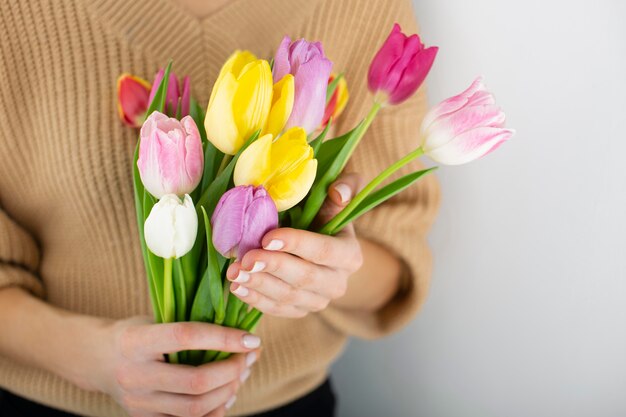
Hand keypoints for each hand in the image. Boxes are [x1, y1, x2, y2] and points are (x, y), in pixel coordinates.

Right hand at [87, 317, 260, 416]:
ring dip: (228, 391)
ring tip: (241, 375)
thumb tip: (242, 335)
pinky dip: (214, 412)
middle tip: (249, 358)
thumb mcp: (155, 319)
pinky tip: (226, 395)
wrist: (97, 360)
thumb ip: (191, 326)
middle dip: (232, 370)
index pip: (186, 337)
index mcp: (136, 341)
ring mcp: (138, 403)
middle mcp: (135, 375)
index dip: (223, 338)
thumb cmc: (135, 333)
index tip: (251, 339)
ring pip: (195, 408)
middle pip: (196, 381)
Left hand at [226, 173, 363, 317]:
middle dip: (273, 267)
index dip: (296, 244)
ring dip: (259, 285)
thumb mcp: (335, 198)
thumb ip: (345, 186)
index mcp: (350, 255)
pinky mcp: (299, 311)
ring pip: (288, 297)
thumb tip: (338, 192)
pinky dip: (255, 300)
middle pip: (305, 278)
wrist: (319, 248)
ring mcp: (319, 301)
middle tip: (246, 258)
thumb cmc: (323, 215)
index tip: (267, 237)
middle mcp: (338, 283)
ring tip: (234, 271)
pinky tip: (236, 287)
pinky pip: (277, 310)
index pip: (323, 251)